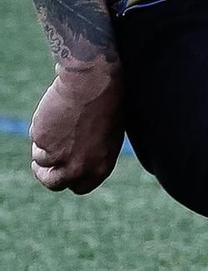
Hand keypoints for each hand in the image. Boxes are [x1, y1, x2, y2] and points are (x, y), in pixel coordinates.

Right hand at [29, 65, 122, 193]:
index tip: (62, 170)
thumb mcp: (107, 135)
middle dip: (45, 173)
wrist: (92, 83)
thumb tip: (76, 163)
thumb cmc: (105, 102)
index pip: (82, 187)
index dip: (70, 179)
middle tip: (42, 160)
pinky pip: (36, 141)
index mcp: (101, 166)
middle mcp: (80, 168)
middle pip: (54, 183)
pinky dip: (41, 129)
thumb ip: (93, 153)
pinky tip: (55, 114)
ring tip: (59, 123)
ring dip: (44, 145)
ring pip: (41, 160)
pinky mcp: (43, 144)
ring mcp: (60, 158)